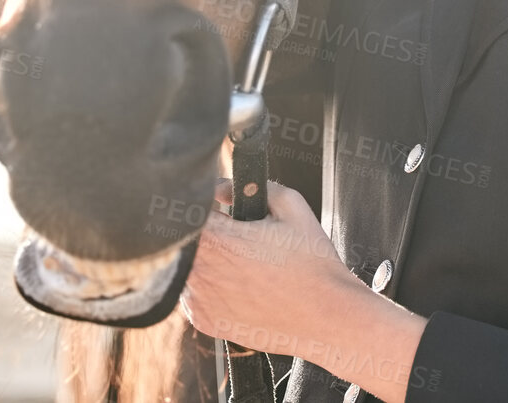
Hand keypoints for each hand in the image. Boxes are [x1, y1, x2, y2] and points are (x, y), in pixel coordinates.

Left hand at [179, 178, 361, 355]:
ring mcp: (199, 300)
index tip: (219, 207)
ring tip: (239, 261)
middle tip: (235, 234)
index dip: (201, 202)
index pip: (186, 210)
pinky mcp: (203, 320)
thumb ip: (253, 186)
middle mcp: (201, 271)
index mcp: (219, 240)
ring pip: (184, 265)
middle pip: (182, 238)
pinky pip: (192, 292)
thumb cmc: (312, 264)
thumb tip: (223, 188)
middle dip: (204, 230)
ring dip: (203, 257)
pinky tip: (238, 284)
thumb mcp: (292, 206)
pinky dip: (208, 284)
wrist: (325, 317)